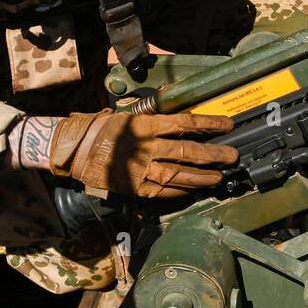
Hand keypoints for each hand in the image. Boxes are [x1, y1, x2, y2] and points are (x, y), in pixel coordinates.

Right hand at [47, 111, 237, 197]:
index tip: (228, 124)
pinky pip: (162, 192)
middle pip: (187, 152)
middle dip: (214, 155)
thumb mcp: (129, 115)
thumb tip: (181, 115)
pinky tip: (194, 190)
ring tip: (219, 177)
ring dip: (202, 177)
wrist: (74, 149)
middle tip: (233, 156)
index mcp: (145, 125)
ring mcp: (140, 170)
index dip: (209, 124)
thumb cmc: (102, 127)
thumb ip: (155, 118)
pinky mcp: (134, 187)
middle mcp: (146, 148)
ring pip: (179, 175)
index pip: (185, 123)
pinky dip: (180, 191)